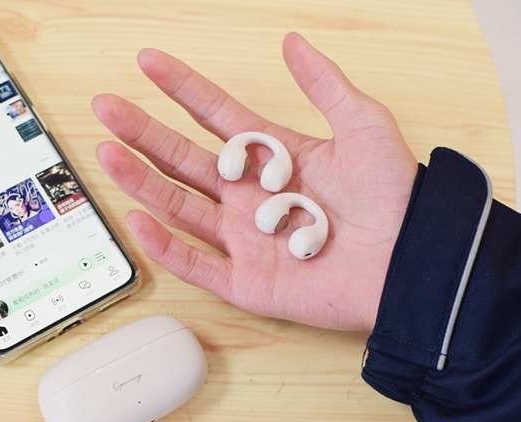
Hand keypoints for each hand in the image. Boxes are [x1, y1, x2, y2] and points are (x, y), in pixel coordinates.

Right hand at [93, 33, 417, 331]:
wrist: (413, 260)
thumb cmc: (395, 195)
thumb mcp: (363, 124)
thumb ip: (324, 84)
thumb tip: (293, 42)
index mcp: (273, 157)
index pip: (215, 116)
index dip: (181, 88)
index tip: (150, 62)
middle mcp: (251, 196)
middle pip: (184, 159)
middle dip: (144, 132)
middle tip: (107, 106)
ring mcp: (245, 239)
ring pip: (180, 207)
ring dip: (143, 181)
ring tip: (108, 153)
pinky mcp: (248, 281)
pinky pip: (197, 264)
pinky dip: (166, 246)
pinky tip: (140, 219)